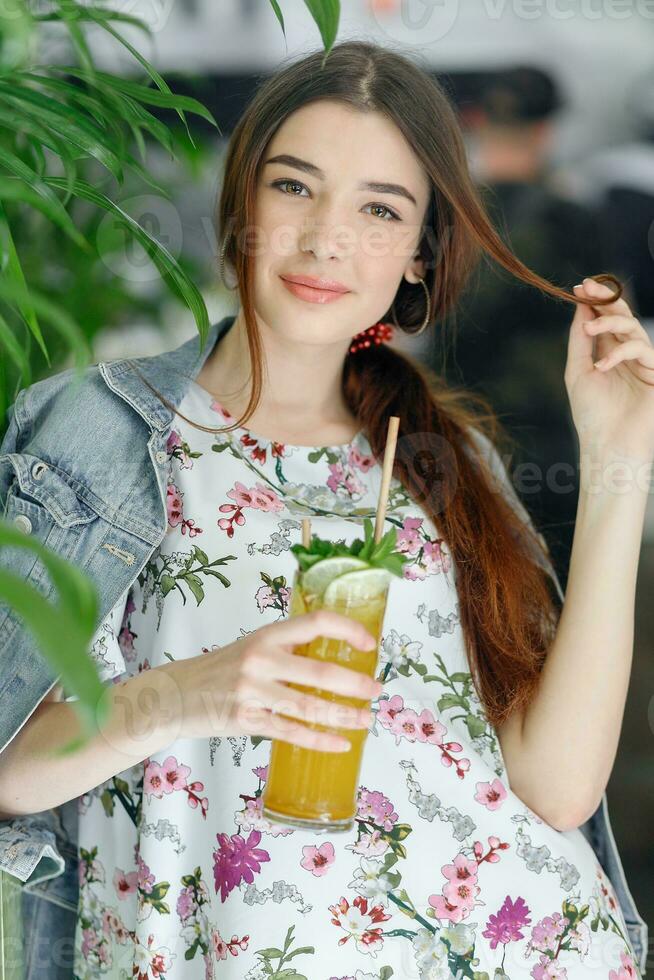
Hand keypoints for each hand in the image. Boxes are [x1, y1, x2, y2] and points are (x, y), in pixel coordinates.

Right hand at [162, 611, 382, 750]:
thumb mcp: (253, 647)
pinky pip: (291, 732)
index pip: (316, 622)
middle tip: (376, 690)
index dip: (348, 630)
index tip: (369, 644)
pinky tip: (339, 744)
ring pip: (310, 707)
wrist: (175, 694)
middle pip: (321, 672)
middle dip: (356, 684)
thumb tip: (336, 660)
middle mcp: (261, 659)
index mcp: (267, 634)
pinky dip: (319, 740)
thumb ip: (288, 650)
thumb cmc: (221, 670)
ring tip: (365, 719)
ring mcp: (252, 691)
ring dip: (344, 715)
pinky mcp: (245, 720)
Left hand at [565, 276, 653, 462]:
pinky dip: (620, 354)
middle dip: (606, 300)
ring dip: (610, 324)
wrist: (608, 445)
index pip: (606, 320)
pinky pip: (642, 350)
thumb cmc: (592, 414)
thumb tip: (580, 306)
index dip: (596, 301)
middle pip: (623, 317)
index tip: (579, 286)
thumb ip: (579, 340)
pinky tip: (601, 365)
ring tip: (589, 330)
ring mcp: (645, 363)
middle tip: (588, 289)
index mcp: (610, 353)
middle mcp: (628, 355)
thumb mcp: (578, 371)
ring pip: (634, 329)